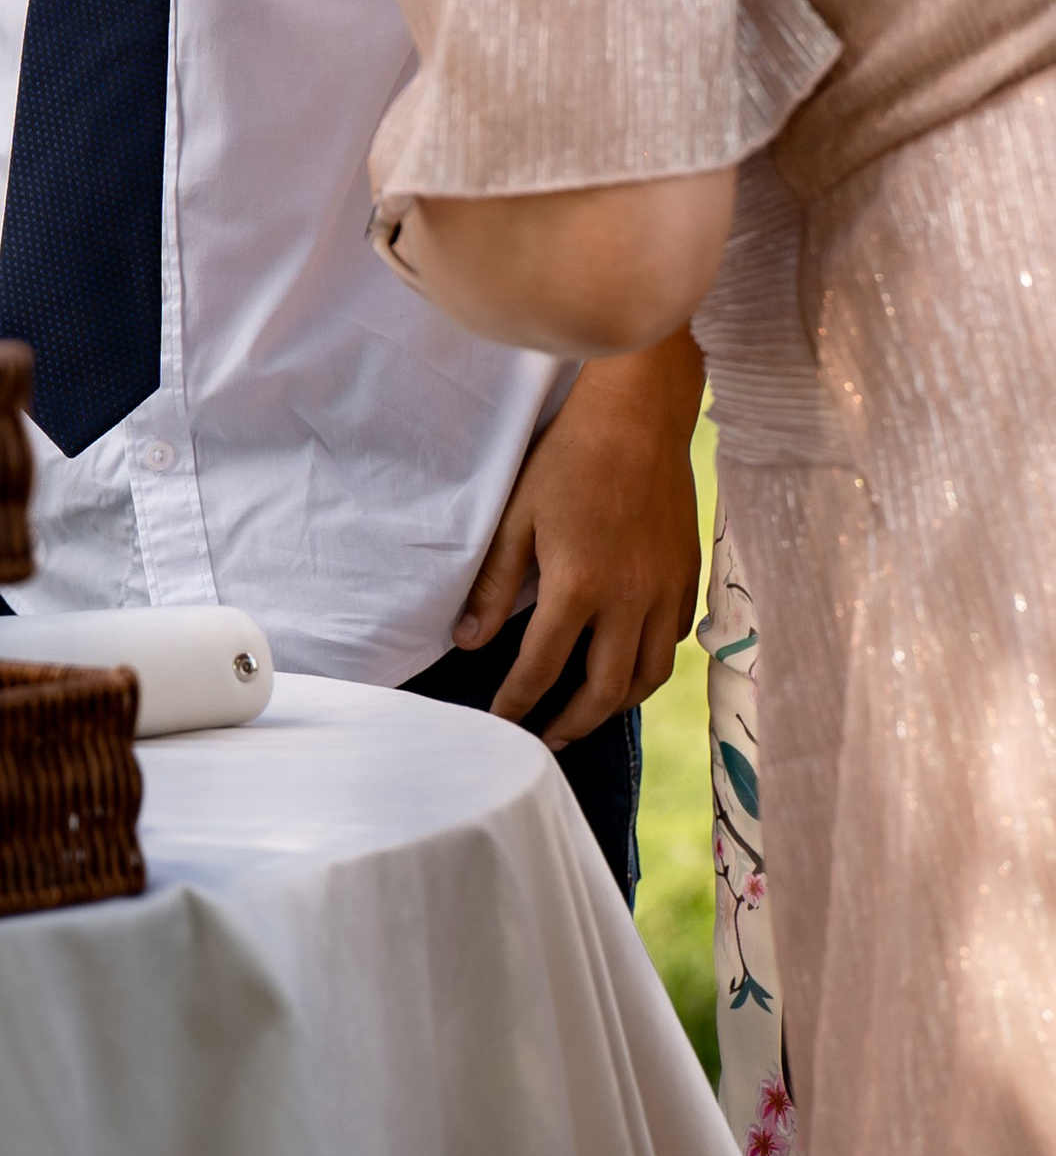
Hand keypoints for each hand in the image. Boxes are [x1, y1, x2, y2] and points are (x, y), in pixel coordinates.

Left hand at [457, 332, 704, 748]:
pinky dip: (648, 664)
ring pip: (647, 676)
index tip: (501, 722)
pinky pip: (672, 642)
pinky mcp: (689, 578)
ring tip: (586, 712)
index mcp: (579, 587)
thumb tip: (468, 640)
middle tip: (547, 739)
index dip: (518, 703)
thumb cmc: (569, 459)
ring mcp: (665, 593)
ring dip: (614, 704)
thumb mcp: (517, 517)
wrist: (639, 416)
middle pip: (603, 692)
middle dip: (572, 724)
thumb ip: (495, 585)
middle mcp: (629, 602)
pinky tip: (626, 661)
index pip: (541, 668)